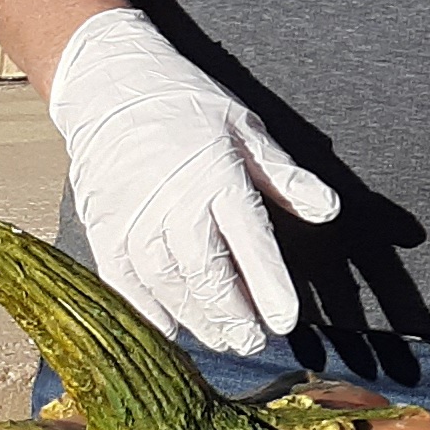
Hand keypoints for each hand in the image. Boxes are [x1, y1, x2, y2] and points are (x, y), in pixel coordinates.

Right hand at [48, 7, 341, 355]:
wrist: (112, 87)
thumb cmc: (189, 107)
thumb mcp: (248, 130)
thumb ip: (286, 177)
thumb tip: (327, 210)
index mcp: (216, 177)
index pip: (250, 242)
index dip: (270, 286)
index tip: (287, 320)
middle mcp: (172, 203)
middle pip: (207, 273)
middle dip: (235, 315)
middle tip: (256, 342)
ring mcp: (132, 218)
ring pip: (168, 284)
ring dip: (198, 319)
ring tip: (224, 340)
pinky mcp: (102, 228)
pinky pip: (124, 281)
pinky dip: (148, 309)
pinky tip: (172, 329)